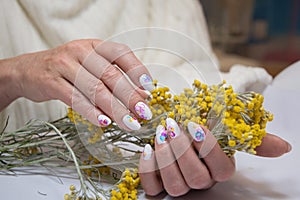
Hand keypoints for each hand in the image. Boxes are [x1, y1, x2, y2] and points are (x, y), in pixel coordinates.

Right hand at [0, 39, 153, 129]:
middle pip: (111, 75)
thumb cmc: (67, 69)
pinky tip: (104, 123)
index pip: (121, 53)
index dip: (138, 70)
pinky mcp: (51, 82)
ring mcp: (64, 65)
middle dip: (130, 97)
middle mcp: (80, 51)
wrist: (28, 70)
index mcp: (94, 45)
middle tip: (144, 114)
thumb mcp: (92, 67)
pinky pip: (75, 99)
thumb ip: (115, 78)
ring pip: (95, 89)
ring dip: (115, 109)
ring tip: (129, 124)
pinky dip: (92, 112)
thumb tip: (142, 96)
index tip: (149, 89)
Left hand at [138, 119, 290, 196]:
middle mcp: (200, 179)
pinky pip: (153, 187)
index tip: (196, 124)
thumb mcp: (227, 127)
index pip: (221, 169)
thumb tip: (285, 147)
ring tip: (161, 134)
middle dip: (184, 152)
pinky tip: (148, 149)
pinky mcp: (158, 182)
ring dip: (166, 159)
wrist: (178, 122)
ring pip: (176, 186)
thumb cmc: (202, 124)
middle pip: (197, 179)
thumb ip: (253, 139)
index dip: (209, 149)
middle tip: (173, 126)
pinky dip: (149, 170)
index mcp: (218, 167)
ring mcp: (178, 182)